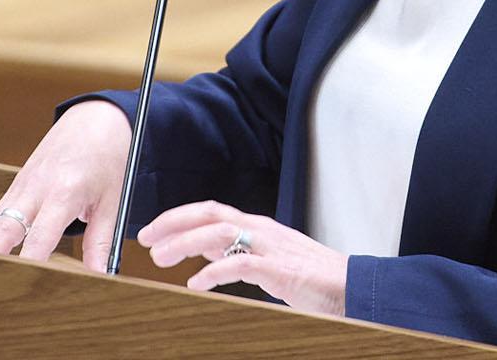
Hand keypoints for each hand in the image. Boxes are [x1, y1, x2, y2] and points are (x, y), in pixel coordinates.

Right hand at [0, 100, 130, 269]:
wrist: (98, 118)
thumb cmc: (109, 156)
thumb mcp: (113, 201)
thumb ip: (102, 242)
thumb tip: (98, 276)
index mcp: (64, 192)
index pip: (38, 239)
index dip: (29, 266)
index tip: (26, 289)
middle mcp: (36, 187)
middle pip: (1, 229)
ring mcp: (23, 182)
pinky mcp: (18, 181)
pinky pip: (0, 211)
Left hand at [138, 201, 347, 316]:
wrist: (349, 286)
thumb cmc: (310, 275)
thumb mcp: (266, 259)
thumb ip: (237, 253)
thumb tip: (204, 253)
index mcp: (256, 225)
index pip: (210, 211)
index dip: (178, 217)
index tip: (153, 230)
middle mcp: (260, 229)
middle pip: (209, 214)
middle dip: (173, 223)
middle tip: (146, 239)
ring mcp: (270, 247)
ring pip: (219, 234)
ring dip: (185, 244)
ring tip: (161, 258)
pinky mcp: (279, 269)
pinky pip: (239, 266)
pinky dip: (213, 273)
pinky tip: (196, 283)